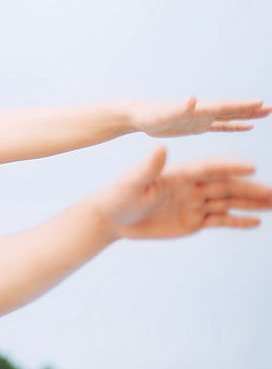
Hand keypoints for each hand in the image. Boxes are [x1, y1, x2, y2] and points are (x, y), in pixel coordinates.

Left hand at [88, 146, 271, 239]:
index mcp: (179, 174)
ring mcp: (194, 204)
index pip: (210, 168)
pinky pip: (220, 221)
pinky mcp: (193, 222)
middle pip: (227, 186)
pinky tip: (258, 221)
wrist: (111, 219)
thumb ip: (148, 166)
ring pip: (229, 203)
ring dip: (252, 203)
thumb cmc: (117, 197)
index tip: (252, 167)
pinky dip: (239, 221)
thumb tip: (160, 146)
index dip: (230, 166)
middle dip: (252, 188)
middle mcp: (192, 187)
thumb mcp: (131, 182)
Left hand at [130, 97, 270, 136]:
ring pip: (230, 117)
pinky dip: (234, 126)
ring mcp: (201, 118)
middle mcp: (203, 111)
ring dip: (248, 115)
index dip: (242, 107)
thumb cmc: (149, 116)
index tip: (261, 103)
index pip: (224, 107)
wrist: (138, 116)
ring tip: (267, 112)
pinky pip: (220, 126)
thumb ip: (178, 108)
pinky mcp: (196, 126)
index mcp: (198, 110)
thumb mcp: (163, 115)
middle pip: (232, 110)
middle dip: (252, 109)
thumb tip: (192, 99)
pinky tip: (247, 126)